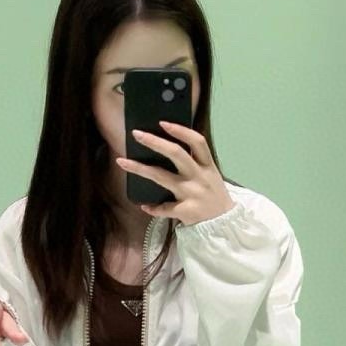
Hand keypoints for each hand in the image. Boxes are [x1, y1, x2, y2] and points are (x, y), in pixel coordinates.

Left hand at [116, 119, 232, 225]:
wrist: (223, 222)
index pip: (197, 142)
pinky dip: (154, 207)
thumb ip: (195, 162)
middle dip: (154, 142)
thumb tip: (167, 146)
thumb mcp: (211, 175)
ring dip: (140, 169)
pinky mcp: (186, 211)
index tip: (163, 123)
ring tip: (122, 162)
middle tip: (136, 134)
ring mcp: (192, 194)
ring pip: (162, 177)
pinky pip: (165, 208)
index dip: (181, 130)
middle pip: (176, 154)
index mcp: (207, 166)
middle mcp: (200, 177)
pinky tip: (145, 205)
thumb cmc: (212, 194)